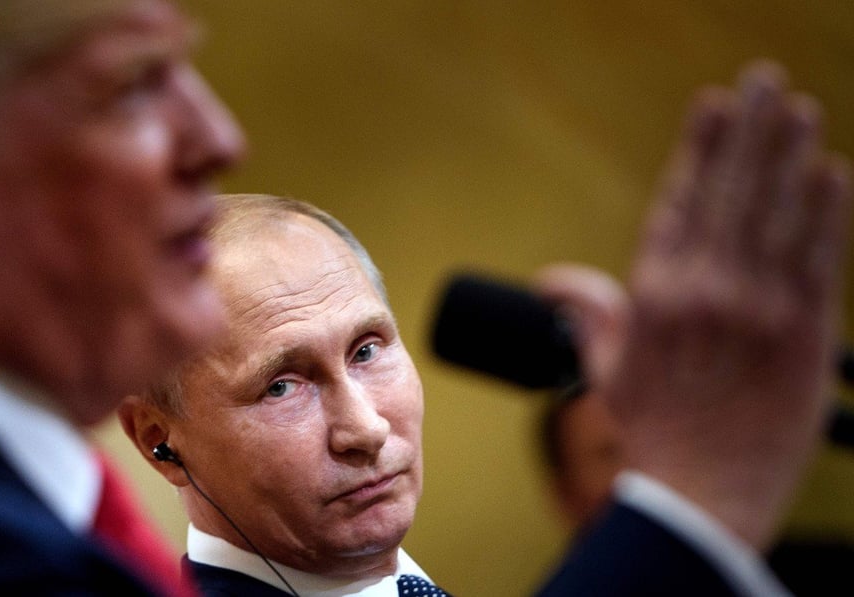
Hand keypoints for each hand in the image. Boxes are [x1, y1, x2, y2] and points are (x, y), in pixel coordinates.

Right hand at [607, 61, 849, 548]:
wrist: (700, 494)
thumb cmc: (652, 432)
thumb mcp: (606, 370)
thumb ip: (589, 314)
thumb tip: (557, 281)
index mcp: (653, 296)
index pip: (678, 202)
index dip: (698, 148)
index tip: (711, 103)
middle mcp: (702, 291)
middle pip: (728, 193)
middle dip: (746, 130)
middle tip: (761, 78)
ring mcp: (755, 310)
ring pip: (774, 214)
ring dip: (787, 154)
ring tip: (796, 106)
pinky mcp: (802, 334)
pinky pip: (815, 258)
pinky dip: (825, 212)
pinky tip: (829, 170)